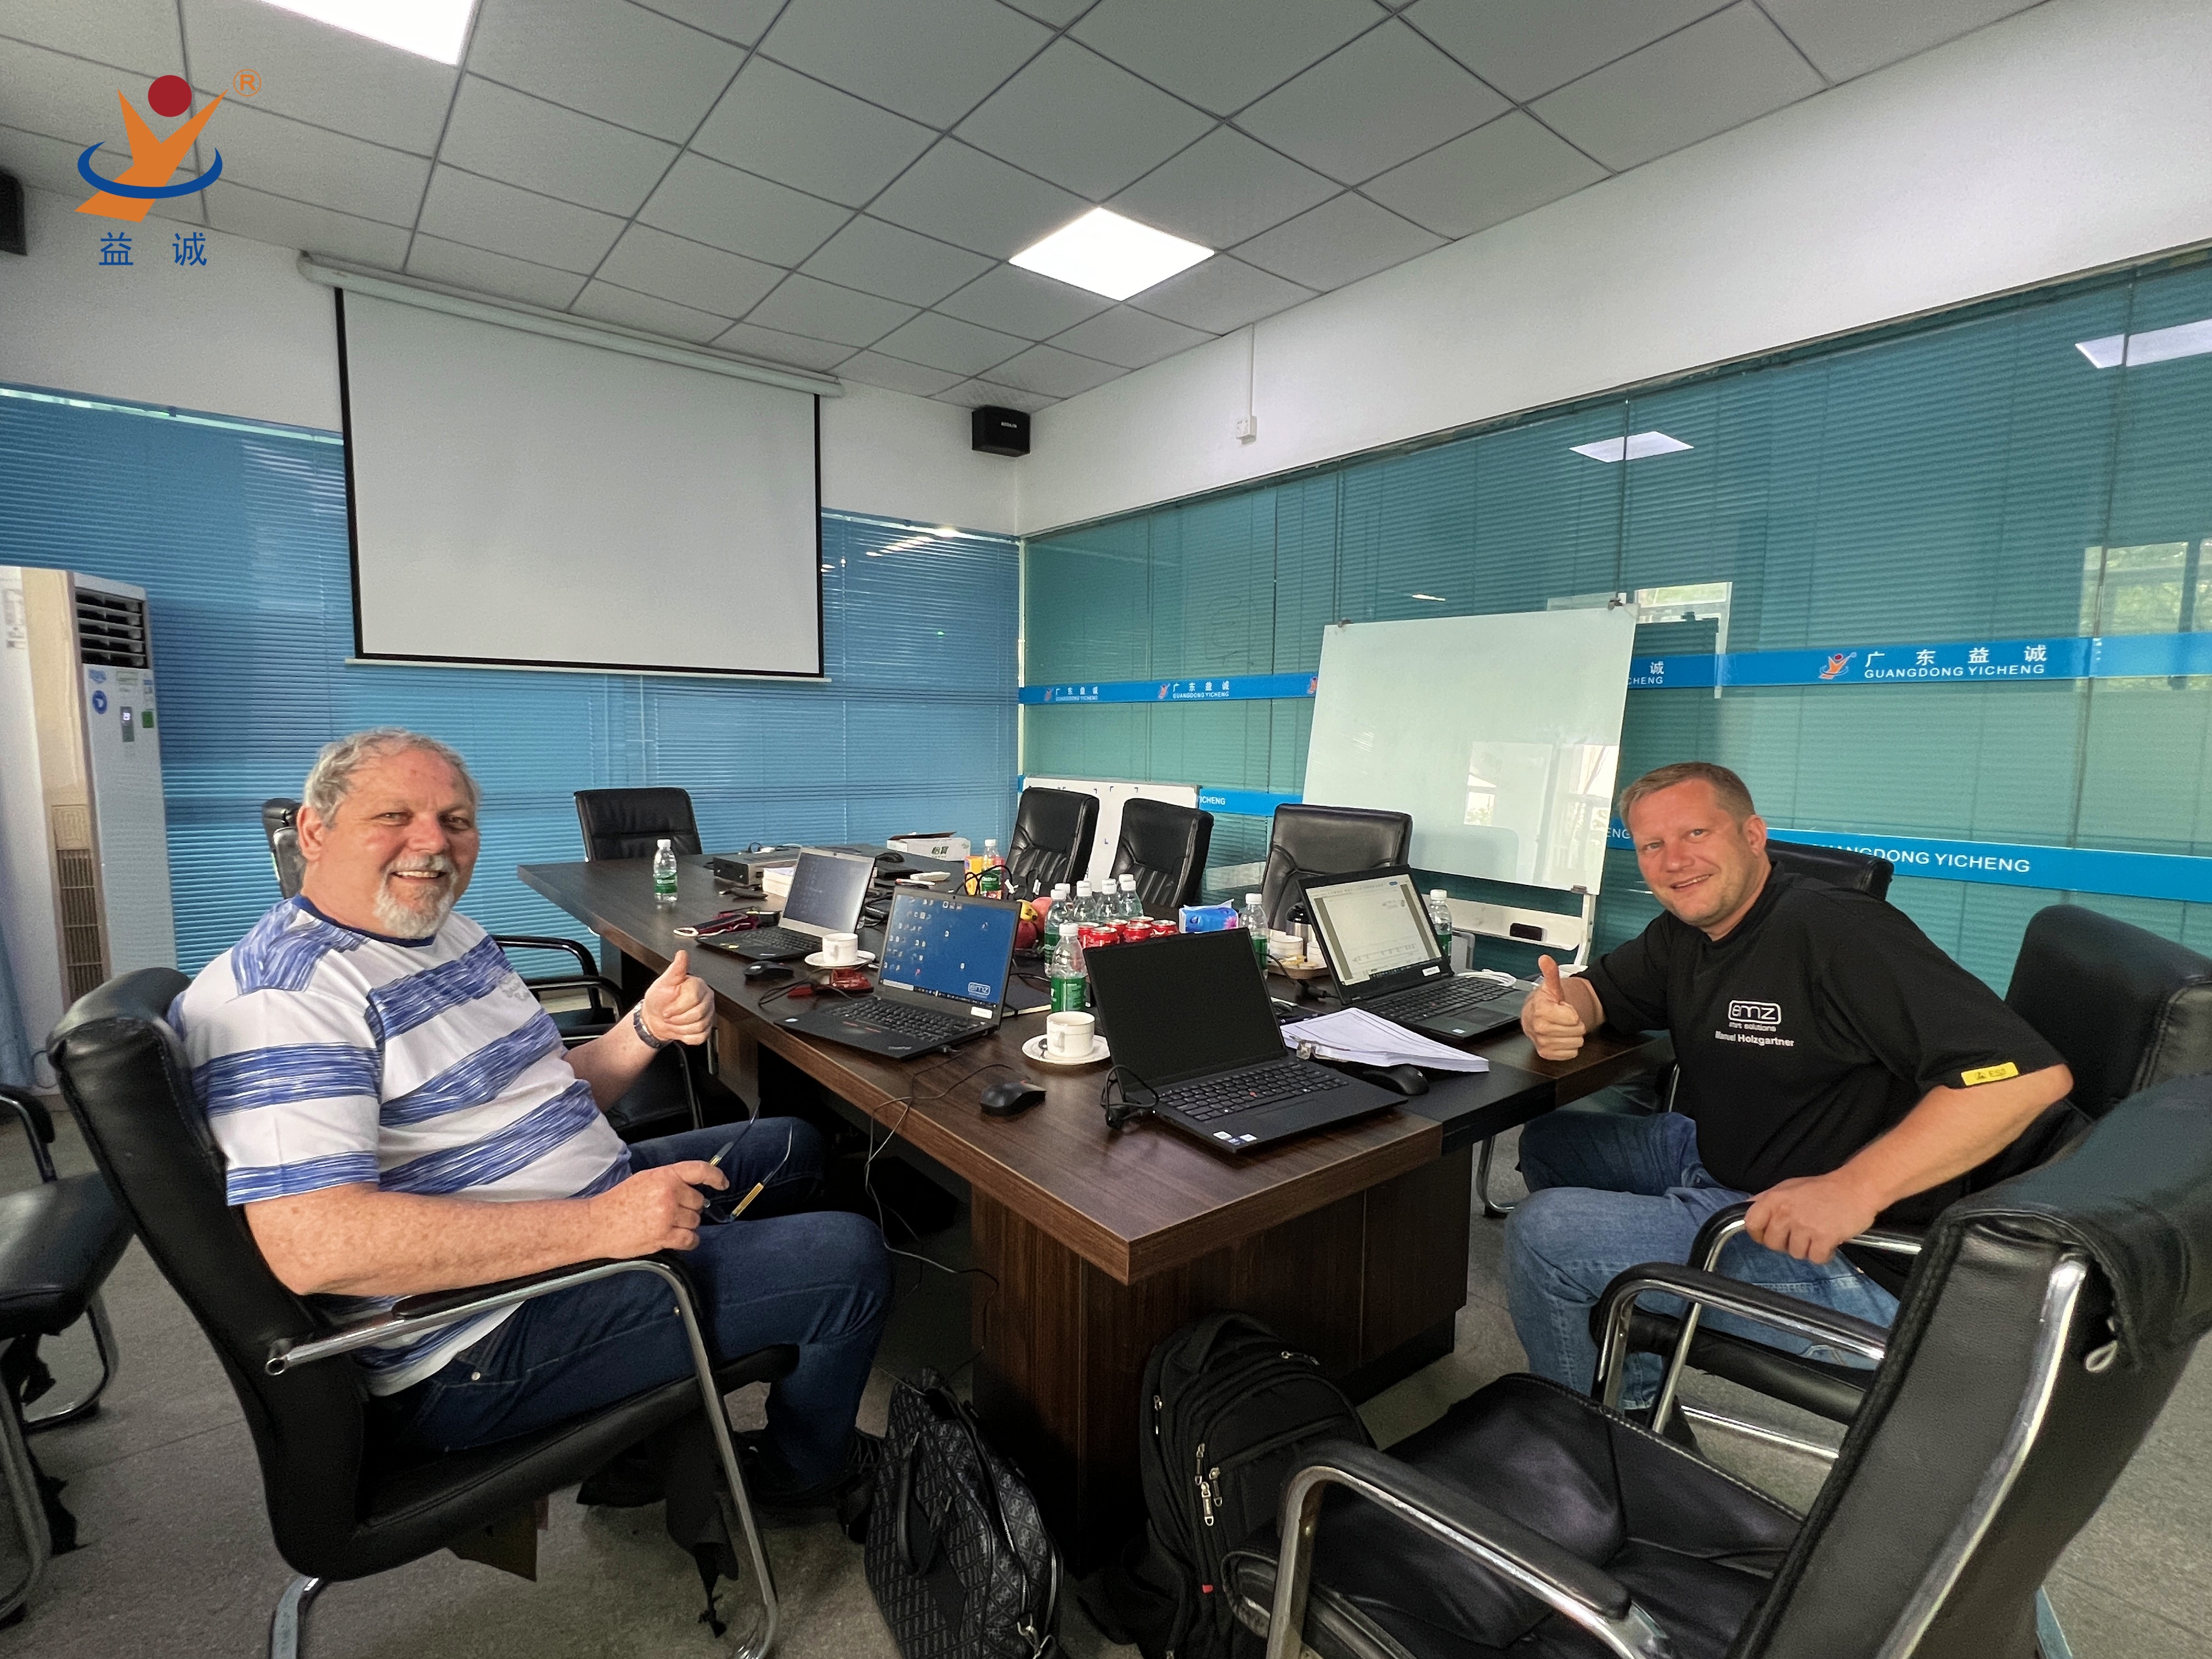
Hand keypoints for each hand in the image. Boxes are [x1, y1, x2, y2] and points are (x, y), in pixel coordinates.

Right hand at [590, 1162, 725, 1255]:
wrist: (597, 1223)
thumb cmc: (618, 1202)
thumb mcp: (644, 1180)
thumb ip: (668, 1181)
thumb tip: (690, 1188)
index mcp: (664, 1176)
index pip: (699, 1170)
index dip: (715, 1176)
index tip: (721, 1183)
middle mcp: (668, 1193)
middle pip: (698, 1202)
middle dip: (689, 1208)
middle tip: (672, 1212)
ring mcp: (667, 1215)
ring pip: (695, 1221)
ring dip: (686, 1225)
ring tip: (667, 1225)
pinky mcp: (663, 1236)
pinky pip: (690, 1239)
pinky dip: (689, 1241)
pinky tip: (678, 1238)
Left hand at [640, 949, 713, 1046]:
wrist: (656, 1018)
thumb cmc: (659, 1000)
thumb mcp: (663, 983)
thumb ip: (675, 969)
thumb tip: (682, 954)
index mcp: (698, 986)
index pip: (694, 998)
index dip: (677, 1007)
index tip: (666, 1009)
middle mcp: (707, 999)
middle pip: (698, 1014)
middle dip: (678, 1018)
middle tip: (669, 1015)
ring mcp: (708, 1015)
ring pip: (699, 1026)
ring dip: (681, 1028)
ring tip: (674, 1021)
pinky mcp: (707, 1029)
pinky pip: (700, 1037)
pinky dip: (686, 1036)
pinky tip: (681, 1029)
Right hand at [1521, 955, 1586, 1059]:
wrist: (1536, 1017)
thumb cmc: (1546, 1003)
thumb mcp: (1552, 986)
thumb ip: (1550, 972)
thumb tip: (1545, 959)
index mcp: (1541, 1011)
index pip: (1573, 1019)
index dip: (1572, 1012)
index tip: (1563, 1008)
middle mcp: (1539, 1028)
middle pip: (1577, 1031)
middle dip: (1574, 1024)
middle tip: (1564, 1018)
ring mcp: (1542, 1042)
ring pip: (1575, 1043)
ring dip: (1572, 1035)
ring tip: (1562, 1026)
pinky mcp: (1545, 1053)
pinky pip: (1570, 1054)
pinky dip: (1569, 1047)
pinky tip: (1561, 1037)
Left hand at [1744, 1173, 1879, 1264]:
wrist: (1855, 1188)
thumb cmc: (1823, 1188)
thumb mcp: (1789, 1187)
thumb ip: (1768, 1199)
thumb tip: (1748, 1208)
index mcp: (1774, 1199)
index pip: (1751, 1224)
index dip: (1758, 1233)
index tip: (1768, 1234)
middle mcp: (1786, 1213)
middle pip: (1772, 1244)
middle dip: (1785, 1244)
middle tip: (1800, 1234)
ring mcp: (1805, 1226)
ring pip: (1796, 1254)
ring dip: (1807, 1249)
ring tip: (1817, 1234)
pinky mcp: (1824, 1238)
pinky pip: (1816, 1259)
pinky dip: (1823, 1254)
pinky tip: (1828, 1242)